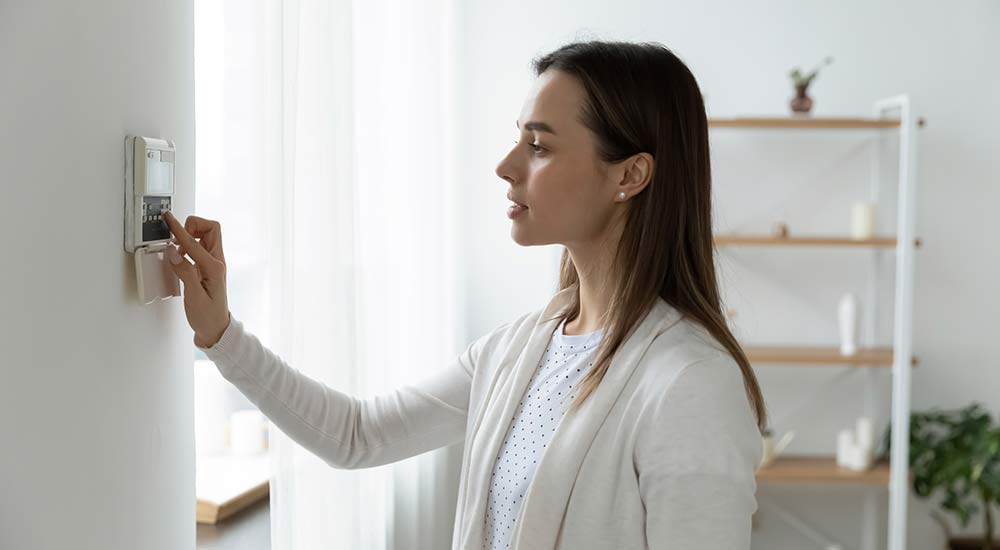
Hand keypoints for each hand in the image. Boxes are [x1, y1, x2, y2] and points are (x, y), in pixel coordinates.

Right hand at [162, 210, 230, 347]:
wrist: (215, 329)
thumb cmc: (207, 316)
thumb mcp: (194, 297)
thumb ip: (185, 273)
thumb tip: (174, 253)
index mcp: (215, 267)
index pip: (195, 242)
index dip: (179, 229)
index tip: (169, 218)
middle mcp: (217, 262)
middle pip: (211, 228)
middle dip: (193, 226)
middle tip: (177, 238)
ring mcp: (214, 263)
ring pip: (206, 236)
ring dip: (191, 235)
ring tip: (177, 248)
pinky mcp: (208, 267)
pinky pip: (200, 247)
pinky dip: (189, 245)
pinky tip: (180, 256)